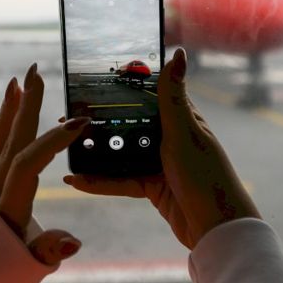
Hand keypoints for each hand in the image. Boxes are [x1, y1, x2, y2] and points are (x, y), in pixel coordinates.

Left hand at [0, 63, 89, 264]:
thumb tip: (74, 241)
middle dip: (26, 106)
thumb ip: (50, 250)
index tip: (78, 121)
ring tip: (17, 81)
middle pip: (10, 141)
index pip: (29, 163)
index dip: (53, 141)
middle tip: (35, 73)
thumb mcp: (29, 264)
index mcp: (9, 207)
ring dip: (8, 109)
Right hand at [63, 48, 260, 248]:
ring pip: (119, 153)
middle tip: (69, 118)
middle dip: (100, 123)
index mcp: (179, 119)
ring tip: (67, 147)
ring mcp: (157, 162)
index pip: (146, 96)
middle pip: (127, 125)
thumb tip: (179, 54)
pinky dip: (98, 181)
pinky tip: (77, 180)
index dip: (121, 88)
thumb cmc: (206, 175)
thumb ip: (173, 97)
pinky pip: (119, 180)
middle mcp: (167, 138)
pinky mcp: (150, 186)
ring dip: (95, 153)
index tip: (92, 84)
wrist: (215, 227)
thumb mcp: (184, 132)